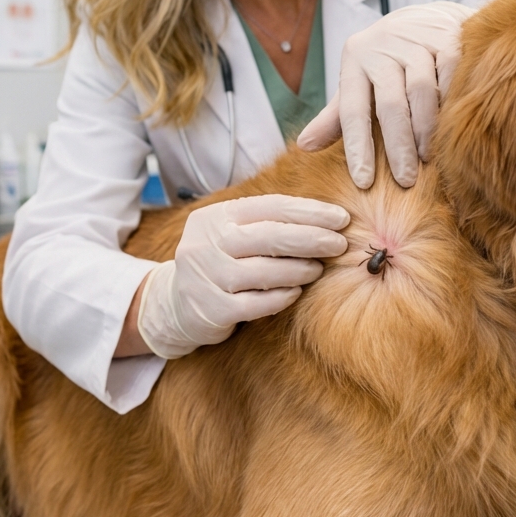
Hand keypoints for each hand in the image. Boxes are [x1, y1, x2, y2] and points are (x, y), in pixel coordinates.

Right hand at [137, 195, 349, 358]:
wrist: (175, 303)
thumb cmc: (220, 261)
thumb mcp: (233, 232)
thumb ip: (268, 222)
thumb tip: (327, 218)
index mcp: (216, 216)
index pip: (270, 207)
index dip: (309, 212)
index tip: (341, 218)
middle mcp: (206, 243)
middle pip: (268, 236)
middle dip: (310, 239)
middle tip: (339, 244)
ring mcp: (205, 277)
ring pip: (263, 271)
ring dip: (298, 269)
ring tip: (318, 269)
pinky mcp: (210, 310)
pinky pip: (255, 304)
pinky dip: (281, 297)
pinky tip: (296, 292)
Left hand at [296, 2, 473, 188]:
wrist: (426, 17)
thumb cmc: (388, 63)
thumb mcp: (359, 85)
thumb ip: (336, 116)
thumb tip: (303, 147)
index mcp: (355, 60)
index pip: (352, 109)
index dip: (357, 147)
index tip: (363, 181)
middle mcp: (382, 46)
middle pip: (389, 103)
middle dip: (397, 145)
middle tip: (405, 180)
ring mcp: (416, 39)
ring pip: (421, 89)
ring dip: (426, 128)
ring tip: (428, 159)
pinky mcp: (447, 35)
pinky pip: (450, 73)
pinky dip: (451, 101)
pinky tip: (451, 126)